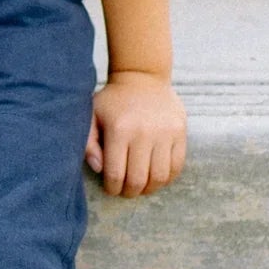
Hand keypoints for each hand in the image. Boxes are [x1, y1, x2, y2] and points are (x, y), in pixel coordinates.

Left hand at [86, 71, 186, 197]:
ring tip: (142, 186)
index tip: (111, 188)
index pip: (116, 173)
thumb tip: (98, 169)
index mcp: (119, 130)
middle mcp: (143, 133)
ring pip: (160, 177)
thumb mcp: (91, 116)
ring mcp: (165, 133)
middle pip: (138, 179)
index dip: (112, 188)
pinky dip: (167, 178)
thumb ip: (88, 144)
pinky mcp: (180, 132)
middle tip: (126, 191)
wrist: (142, 77)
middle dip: (130, 192)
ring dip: (150, 188)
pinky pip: (177, 166)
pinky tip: (157, 176)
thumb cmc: (113, 102)